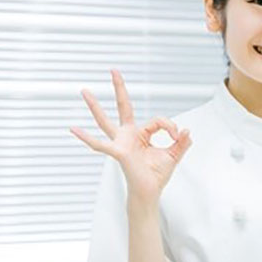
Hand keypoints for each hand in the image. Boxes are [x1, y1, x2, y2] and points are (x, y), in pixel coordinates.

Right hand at [70, 69, 191, 205]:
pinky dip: (87, 137)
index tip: (178, 136)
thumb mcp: (173, 155)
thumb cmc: (157, 174)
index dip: (170, 126)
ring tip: (84, 91)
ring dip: (95, 106)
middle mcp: (128, 135)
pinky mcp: (118, 152)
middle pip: (123, 106)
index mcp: (141, 134)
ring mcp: (121, 142)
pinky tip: (73, 129)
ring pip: (105, 120)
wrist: (150, 192)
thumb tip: (187, 130)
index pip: (157, 120)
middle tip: (114, 70)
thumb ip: (181, 142)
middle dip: (119, 88)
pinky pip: (100, 144)